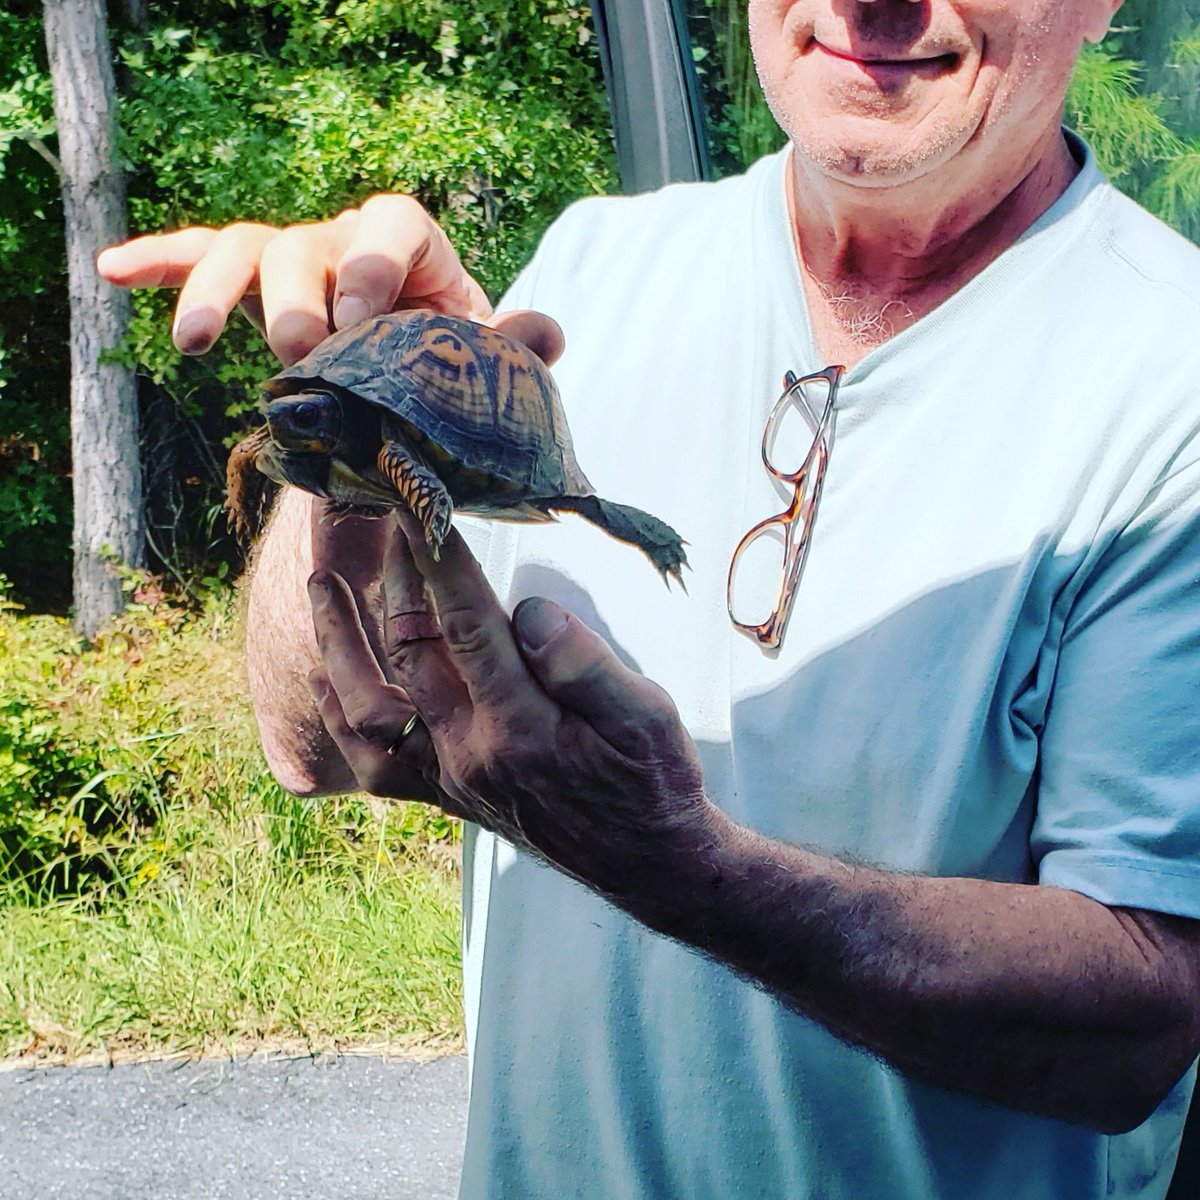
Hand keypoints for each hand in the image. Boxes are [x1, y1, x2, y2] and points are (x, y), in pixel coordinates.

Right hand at [96, 195, 491, 364]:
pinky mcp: (253, 285)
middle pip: (306, 244)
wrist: (414, 383)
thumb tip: (544, 333)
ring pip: (245, 251)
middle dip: (295, 297)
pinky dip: (160, 264)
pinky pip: (202, 261)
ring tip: (191, 343)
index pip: (391, 223)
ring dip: (211, 290)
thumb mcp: (488, 361)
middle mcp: (344, 242)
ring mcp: (294, 260)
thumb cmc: (451, 364)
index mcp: (411, 247)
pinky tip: (112, 272)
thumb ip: (516, 346)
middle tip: (298, 354)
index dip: (372, 263)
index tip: (359, 319)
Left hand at [305, 513, 719, 903]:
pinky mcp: (446, 794)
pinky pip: (373, 759)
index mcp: (521, 729)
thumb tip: (531, 612)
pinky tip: (327, 673)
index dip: (441, 562)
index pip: (468, 626)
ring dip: (339, 643)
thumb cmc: (652, 780)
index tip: (421, 507)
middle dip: (398, 578)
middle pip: (410, 653)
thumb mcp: (647, 716)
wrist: (645, 861)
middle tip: (395, 522)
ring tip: (322, 585)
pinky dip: (342, 713)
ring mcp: (450, 779)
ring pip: (368, 709)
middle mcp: (470, 755)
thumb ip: (585, 664)